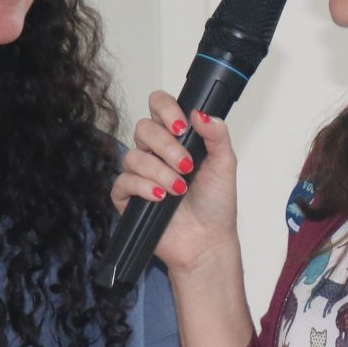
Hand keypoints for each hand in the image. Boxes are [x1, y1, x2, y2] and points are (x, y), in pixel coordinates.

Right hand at [112, 91, 239, 276]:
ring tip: (179, 189)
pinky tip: (160, 197)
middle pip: (143, 128)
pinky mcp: (128, 197)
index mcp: (176, 138)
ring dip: (159, 172)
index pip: (159, 106)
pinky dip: (143, 188)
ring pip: (133, 156)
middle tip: (187, 166)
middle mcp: (155, 152)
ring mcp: (140, 174)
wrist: (207, 240)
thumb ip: (216, 134)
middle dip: (167, 147)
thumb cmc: (215, 204)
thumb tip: (201, 112)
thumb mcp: (225, 164)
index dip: (166, 109)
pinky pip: (123, 182)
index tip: (182, 127)